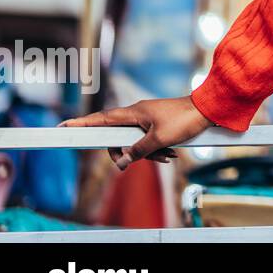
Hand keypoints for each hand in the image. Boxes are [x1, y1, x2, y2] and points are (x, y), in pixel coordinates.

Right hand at [58, 96, 212, 170]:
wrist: (209, 110)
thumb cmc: (185, 120)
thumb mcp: (160, 139)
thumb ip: (139, 151)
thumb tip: (122, 161)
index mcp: (134, 113)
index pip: (101, 119)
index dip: (82, 123)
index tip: (63, 126)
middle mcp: (137, 113)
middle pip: (118, 136)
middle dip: (126, 152)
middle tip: (131, 163)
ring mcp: (147, 118)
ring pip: (135, 141)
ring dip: (147, 153)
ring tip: (166, 156)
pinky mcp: (158, 123)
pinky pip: (149, 140)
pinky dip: (156, 149)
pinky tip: (170, 154)